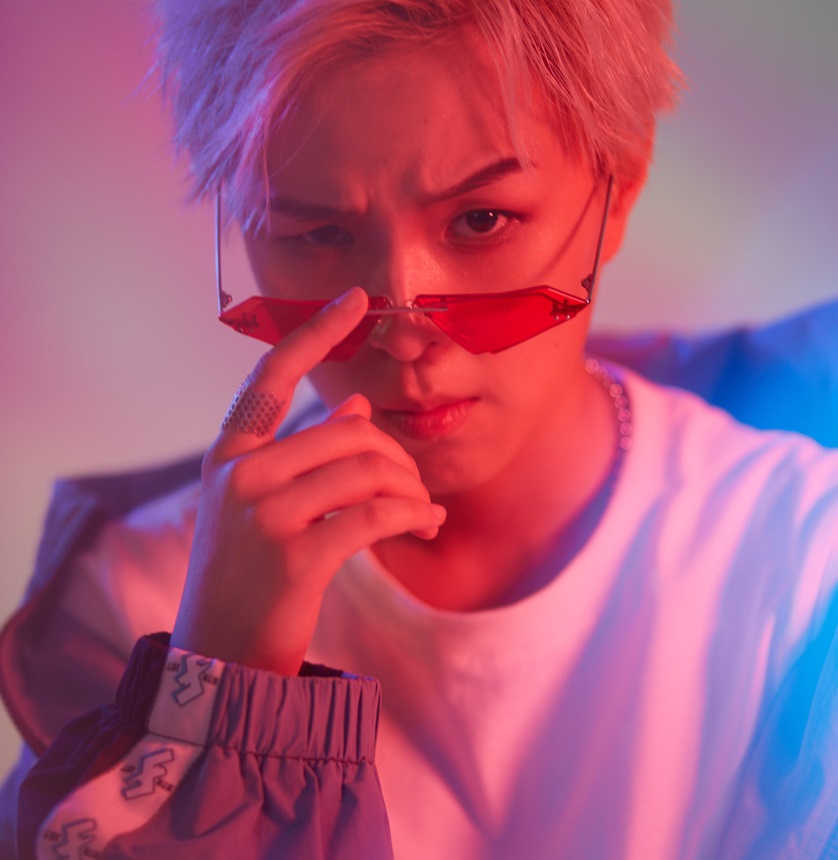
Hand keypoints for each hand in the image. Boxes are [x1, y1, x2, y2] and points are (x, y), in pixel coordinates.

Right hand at [172, 287, 445, 673]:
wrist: (220, 660)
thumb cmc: (248, 578)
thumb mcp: (263, 508)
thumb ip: (306, 454)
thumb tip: (356, 406)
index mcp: (229, 457)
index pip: (271, 375)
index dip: (316, 332)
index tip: (358, 298)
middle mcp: (239, 476)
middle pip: (349, 432)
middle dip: (398, 458)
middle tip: (418, 488)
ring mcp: (262, 515)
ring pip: (368, 471)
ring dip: (411, 491)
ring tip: (425, 512)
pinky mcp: (294, 557)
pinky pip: (376, 515)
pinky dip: (412, 516)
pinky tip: (427, 524)